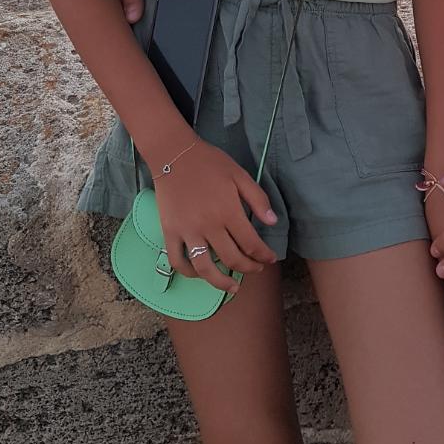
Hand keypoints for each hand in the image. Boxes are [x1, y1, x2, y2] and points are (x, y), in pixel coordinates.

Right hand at [154, 138, 278, 294]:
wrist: (174, 155)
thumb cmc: (210, 163)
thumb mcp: (239, 175)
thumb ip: (257, 199)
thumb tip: (272, 222)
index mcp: (228, 212)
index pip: (251, 243)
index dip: (263, 256)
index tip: (270, 259)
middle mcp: (209, 226)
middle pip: (232, 259)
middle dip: (248, 268)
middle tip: (256, 270)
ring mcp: (187, 232)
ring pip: (205, 267)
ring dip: (220, 282)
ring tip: (232, 288)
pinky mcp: (170, 232)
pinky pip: (178, 261)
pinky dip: (189, 272)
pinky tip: (201, 274)